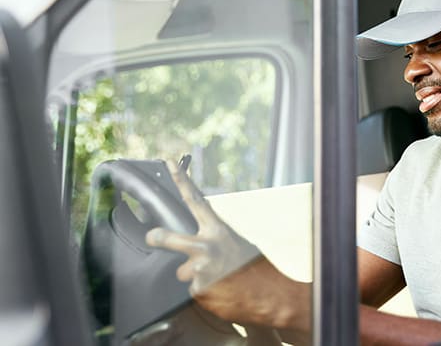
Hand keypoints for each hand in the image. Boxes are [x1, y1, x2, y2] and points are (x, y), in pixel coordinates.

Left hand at [145, 161, 309, 330]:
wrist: (270, 295)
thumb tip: (191, 241)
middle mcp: (207, 246)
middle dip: (157, 237)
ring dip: (192, 276)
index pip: (195, 201)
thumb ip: (212, 238)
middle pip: (169, 237)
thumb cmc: (254, 268)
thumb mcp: (234, 244)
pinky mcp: (199, 289)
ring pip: (181, 271)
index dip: (180, 181)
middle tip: (152, 237)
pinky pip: (192, 289)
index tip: (168, 164)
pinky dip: (202, 291)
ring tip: (213, 278)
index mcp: (218, 231)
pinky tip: (218, 291)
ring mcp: (201, 268)